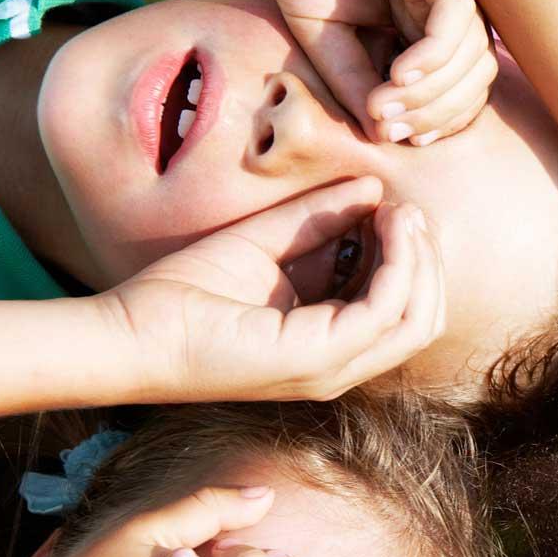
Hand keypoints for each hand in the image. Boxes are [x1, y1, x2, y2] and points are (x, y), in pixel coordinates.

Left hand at [100, 179, 444, 402]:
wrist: (131, 329)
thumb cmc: (184, 294)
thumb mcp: (266, 242)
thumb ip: (317, 221)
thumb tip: (371, 189)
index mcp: (328, 342)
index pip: (401, 308)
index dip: (410, 257)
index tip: (392, 208)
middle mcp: (340, 364)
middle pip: (422, 318)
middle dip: (426, 259)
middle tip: (405, 210)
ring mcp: (333, 368)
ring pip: (417, 318)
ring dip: (419, 259)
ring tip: (400, 214)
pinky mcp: (318, 359)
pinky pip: (384, 310)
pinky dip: (397, 264)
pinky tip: (384, 225)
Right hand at [217, 0, 493, 143]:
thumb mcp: (323, 41)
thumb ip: (353, 84)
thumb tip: (380, 135)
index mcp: (421, 34)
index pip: (456, 96)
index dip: (432, 125)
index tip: (390, 136)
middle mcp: (441, 14)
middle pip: (472, 85)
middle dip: (432, 118)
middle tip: (385, 126)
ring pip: (472, 60)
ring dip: (430, 96)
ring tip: (382, 103)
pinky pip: (458, 20)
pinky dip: (435, 57)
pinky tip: (399, 73)